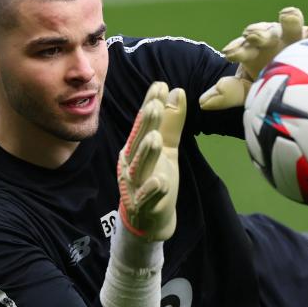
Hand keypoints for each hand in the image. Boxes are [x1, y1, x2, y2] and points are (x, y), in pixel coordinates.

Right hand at [117, 81, 186, 241]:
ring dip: (147, 154)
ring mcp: (134, 186)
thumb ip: (171, 122)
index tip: (160, 85)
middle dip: (145, 125)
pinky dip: (152, 191)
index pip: (143, 123)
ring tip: (156, 139)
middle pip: (137, 142)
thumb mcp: (167, 149)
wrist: (150, 221)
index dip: (149, 105)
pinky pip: (146, 198)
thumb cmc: (155, 179)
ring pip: (140, 168)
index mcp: (135, 148)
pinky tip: (159, 182)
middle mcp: (130, 164)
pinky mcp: (142, 207)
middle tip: (155, 105)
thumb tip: (177, 91)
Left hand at [199, 7, 307, 110]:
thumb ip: (230, 93)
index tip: (230, 53)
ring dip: (290, 20)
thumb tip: (203, 102)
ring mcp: (294, 36)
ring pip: (291, 26)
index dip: (238, 50)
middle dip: (259, 33)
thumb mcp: (249, 91)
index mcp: (252, 51)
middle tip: (253, 35)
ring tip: (289, 15)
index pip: (243, 49)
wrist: (297, 82)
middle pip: (264, 34)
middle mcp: (272, 39)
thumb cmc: (268, 85)